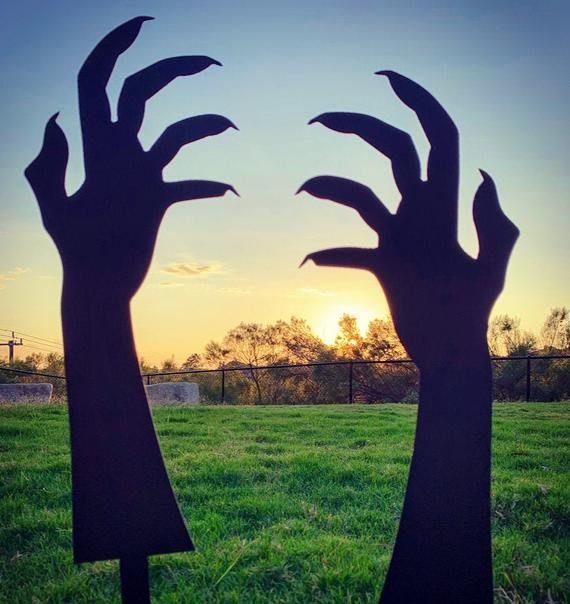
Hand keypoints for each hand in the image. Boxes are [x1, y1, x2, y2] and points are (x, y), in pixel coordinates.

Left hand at [25, 16, 236, 299]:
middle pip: (141, 93)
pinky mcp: (158, 200)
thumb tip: (59, 118)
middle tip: (208, 63)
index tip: (143, 24)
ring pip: (176, 134)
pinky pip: (188, 184)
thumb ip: (49, 166)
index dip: (112, 47)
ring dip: (204, 125)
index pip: (98, 82)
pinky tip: (228, 191)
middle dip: (170, 70)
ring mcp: (140, 175)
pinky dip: (207, 185)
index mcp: (94, 145)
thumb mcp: (56, 210)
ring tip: (229, 126)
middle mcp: (118, 151)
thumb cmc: (77, 255)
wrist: (99, 286)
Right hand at [298, 71, 517, 370]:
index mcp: (444, 206)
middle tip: (319, 120)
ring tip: (303, 188)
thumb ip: (494, 229)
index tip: (385, 80)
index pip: (438, 139)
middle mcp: (422, 212)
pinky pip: (352, 250)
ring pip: (362, 195)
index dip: (420, 103)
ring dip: (331, 187)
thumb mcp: (488, 275)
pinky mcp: (385, 264)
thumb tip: (482, 176)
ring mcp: (401, 236)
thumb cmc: (469, 322)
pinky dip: (332, 252)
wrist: (448, 354)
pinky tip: (309, 260)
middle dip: (361, 127)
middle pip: (393, 151)